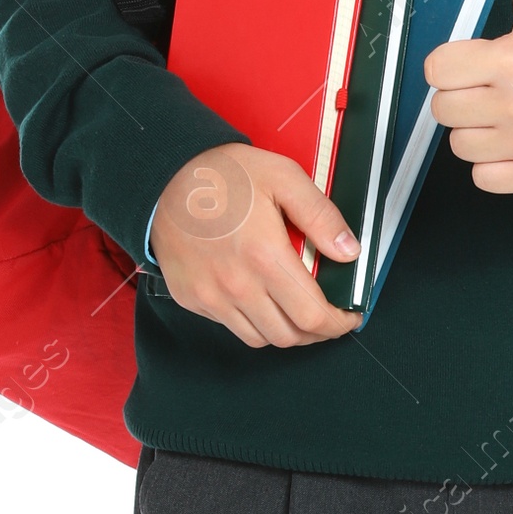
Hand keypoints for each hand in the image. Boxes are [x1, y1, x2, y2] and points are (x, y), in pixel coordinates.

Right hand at [151, 145, 362, 347]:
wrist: (163, 176)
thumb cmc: (222, 174)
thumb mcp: (283, 178)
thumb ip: (321, 216)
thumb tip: (349, 251)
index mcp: (265, 257)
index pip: (312, 316)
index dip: (338, 323)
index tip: (348, 316)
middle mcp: (237, 286)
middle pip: (290, 336)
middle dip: (317, 332)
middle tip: (327, 315)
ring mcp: (211, 297)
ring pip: (261, 339)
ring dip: (285, 331)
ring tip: (295, 310)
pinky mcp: (192, 299)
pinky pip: (231, 326)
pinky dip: (253, 322)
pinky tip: (260, 298)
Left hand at [425, 0, 512, 191]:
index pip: (437, 68)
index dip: (451, 63)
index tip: (475, 61)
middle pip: (443, 109)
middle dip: (463, 96)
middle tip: (493, 88)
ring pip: (460, 146)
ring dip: (477, 132)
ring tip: (508, 114)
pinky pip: (482, 178)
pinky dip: (494, 165)